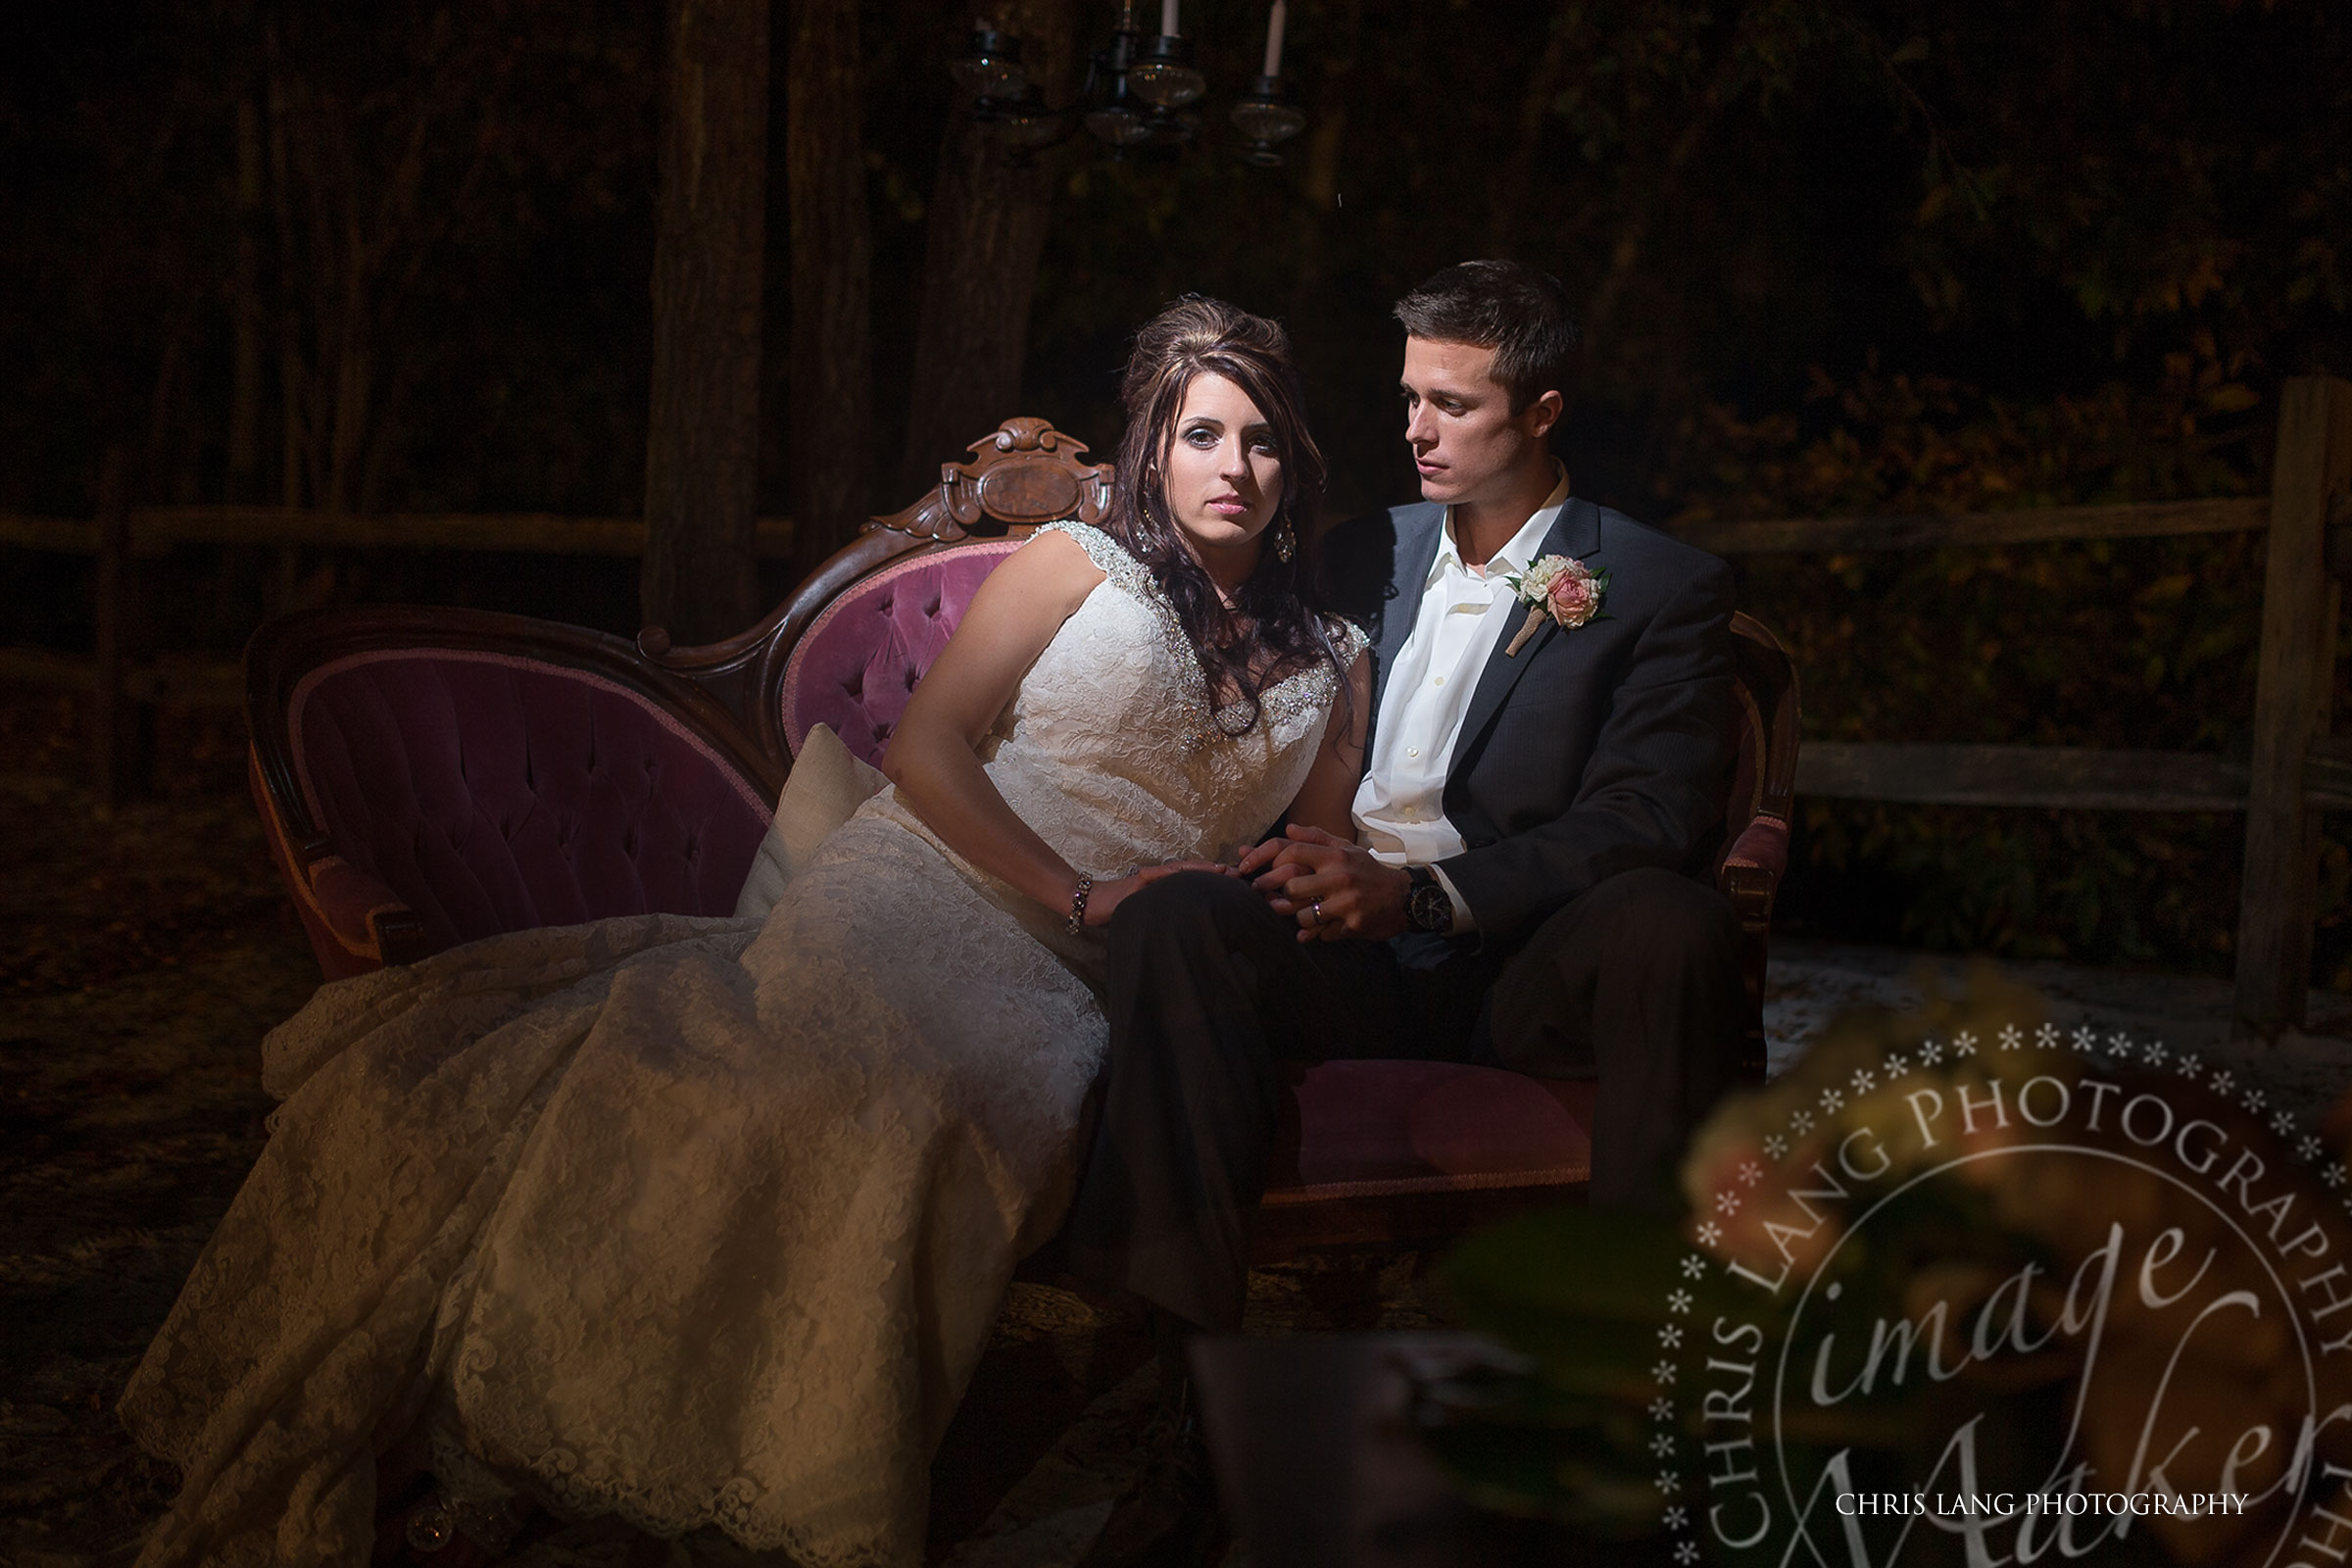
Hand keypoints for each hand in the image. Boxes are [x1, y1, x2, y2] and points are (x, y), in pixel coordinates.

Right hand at [1081, 860, 1236, 927]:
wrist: (1092, 903)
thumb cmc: (1121, 911)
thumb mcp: (1152, 915)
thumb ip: (1169, 916)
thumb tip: (1191, 930)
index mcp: (1168, 887)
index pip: (1197, 881)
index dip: (1217, 880)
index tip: (1240, 883)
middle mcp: (1163, 879)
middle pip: (1195, 872)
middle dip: (1217, 873)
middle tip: (1241, 874)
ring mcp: (1151, 877)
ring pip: (1182, 871)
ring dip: (1202, 869)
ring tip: (1222, 870)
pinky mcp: (1139, 881)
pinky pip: (1159, 876)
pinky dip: (1173, 874)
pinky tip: (1187, 873)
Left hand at [1239, 824, 1409, 941]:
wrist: (1402, 897)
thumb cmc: (1367, 871)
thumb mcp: (1345, 849)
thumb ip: (1316, 838)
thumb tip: (1288, 830)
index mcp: (1334, 855)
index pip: (1291, 851)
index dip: (1263, 858)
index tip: (1245, 867)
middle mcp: (1339, 877)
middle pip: (1291, 887)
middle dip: (1277, 895)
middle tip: (1271, 899)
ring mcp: (1346, 902)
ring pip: (1302, 915)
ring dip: (1298, 918)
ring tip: (1305, 915)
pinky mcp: (1352, 925)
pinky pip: (1321, 934)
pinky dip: (1317, 934)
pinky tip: (1323, 928)